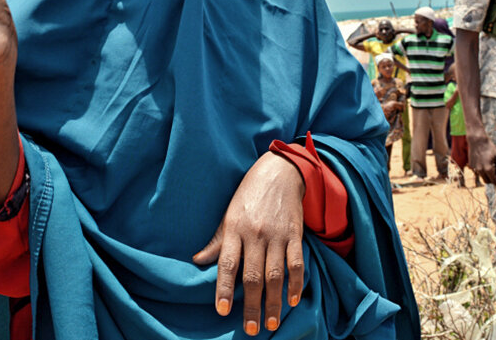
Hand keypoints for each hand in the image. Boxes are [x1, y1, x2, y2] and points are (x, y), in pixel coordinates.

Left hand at [192, 152, 304, 334]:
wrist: (279, 171)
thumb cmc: (249, 195)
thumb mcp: (228, 214)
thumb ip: (217, 241)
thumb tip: (197, 262)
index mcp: (235, 229)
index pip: (228, 264)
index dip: (224, 288)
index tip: (222, 310)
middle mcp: (255, 234)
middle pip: (254, 275)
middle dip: (252, 305)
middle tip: (251, 329)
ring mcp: (277, 235)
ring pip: (276, 274)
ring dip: (274, 301)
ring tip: (271, 323)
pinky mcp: (295, 234)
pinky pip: (297, 263)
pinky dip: (296, 283)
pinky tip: (292, 300)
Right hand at [467, 132, 495, 184]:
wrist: (477, 140)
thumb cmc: (489, 148)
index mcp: (488, 168)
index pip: (494, 181)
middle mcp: (480, 170)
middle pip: (487, 181)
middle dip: (492, 180)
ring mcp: (474, 168)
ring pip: (482, 177)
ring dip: (486, 175)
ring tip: (489, 165)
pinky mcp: (471, 165)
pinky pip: (477, 171)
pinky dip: (481, 170)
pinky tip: (483, 161)